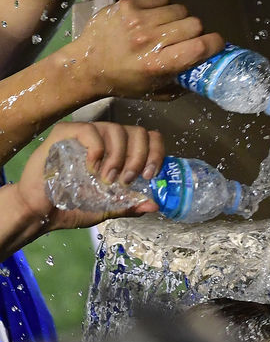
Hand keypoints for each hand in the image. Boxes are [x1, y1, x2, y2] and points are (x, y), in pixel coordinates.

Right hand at [15, 121, 159, 231]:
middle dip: (139, 158)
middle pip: (137, 132)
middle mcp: (106, 139)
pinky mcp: (64, 134)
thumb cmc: (73, 206)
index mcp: (120, 152)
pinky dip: (97, 149)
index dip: (155, 153)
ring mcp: (85, 134)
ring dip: (118, 157)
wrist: (41, 212)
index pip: (148, 137)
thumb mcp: (109, 208)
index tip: (150, 175)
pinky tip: (92, 167)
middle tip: (126, 180)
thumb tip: (155, 206)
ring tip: (107, 179)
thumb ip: (130, 205)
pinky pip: (90, 129)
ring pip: (116, 129)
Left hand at [63, 0, 224, 99]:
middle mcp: (148, 40)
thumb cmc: (125, 82)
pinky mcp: (128, 5)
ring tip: (168, 27)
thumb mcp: (158, 93)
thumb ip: (185, 83)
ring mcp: (137, 20)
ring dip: (179, 19)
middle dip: (196, 32)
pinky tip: (156, 17)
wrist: (86, 65)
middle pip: (194, 24)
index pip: (199, 47)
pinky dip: (164, 7)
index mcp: (158, 64)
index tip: (215, 44)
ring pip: (180, 9)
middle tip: (186, 38)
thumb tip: (208, 69)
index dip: (214, 43)